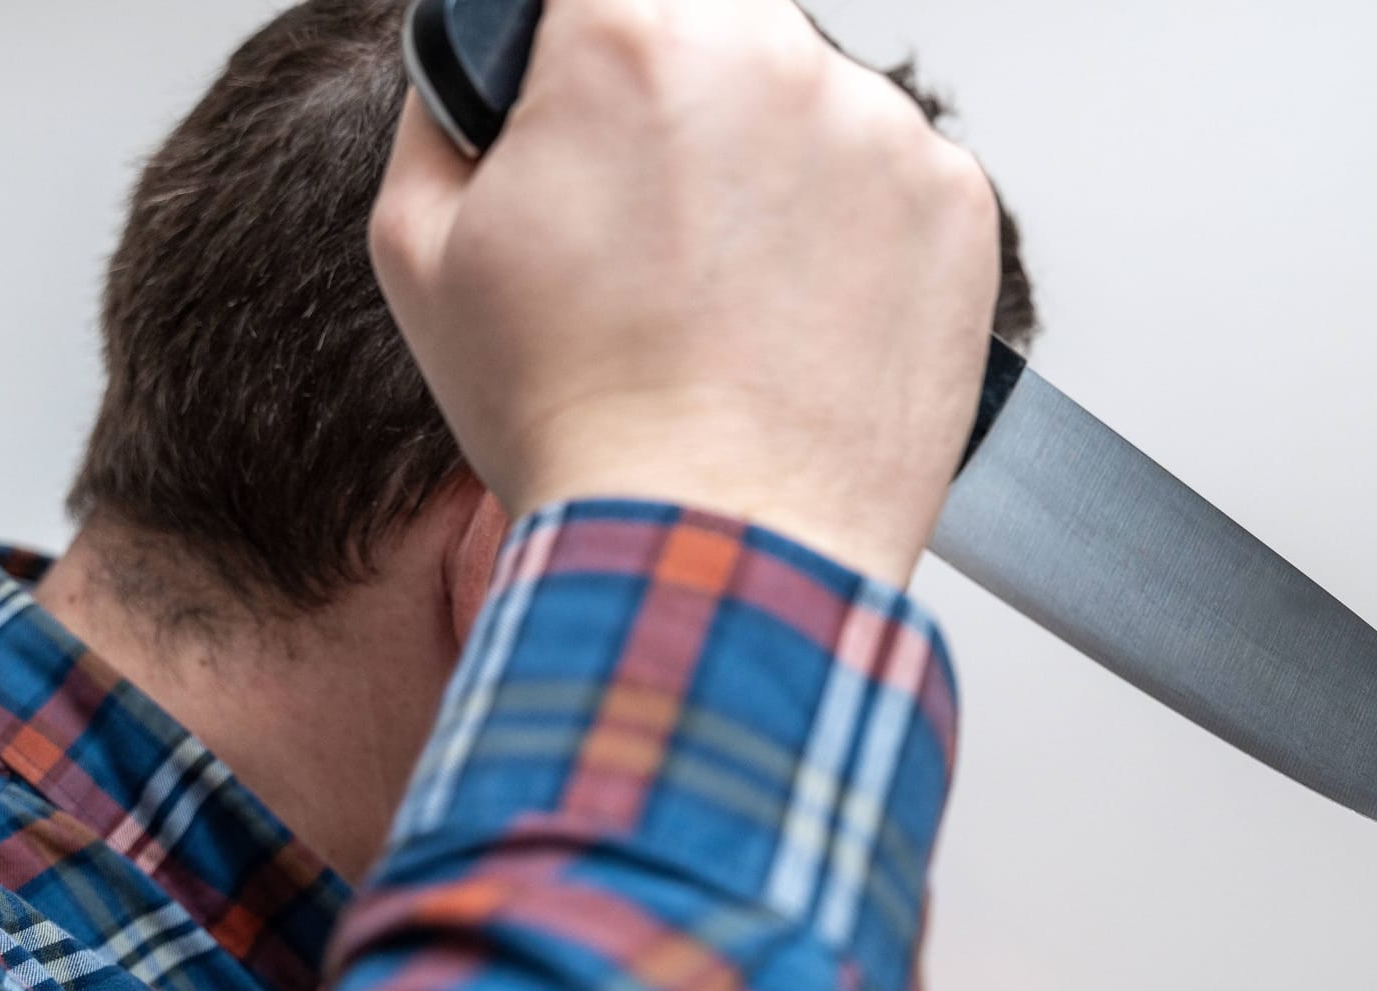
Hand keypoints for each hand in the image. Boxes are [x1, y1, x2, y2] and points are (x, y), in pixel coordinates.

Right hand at [368, 0, 998, 584]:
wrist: (715, 552)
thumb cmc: (581, 423)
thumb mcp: (417, 249)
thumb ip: (444, 106)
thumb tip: (480, 68)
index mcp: (634, 36)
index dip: (586, 51)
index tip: (593, 107)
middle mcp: (776, 58)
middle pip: (717, 26)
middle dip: (679, 101)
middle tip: (648, 223)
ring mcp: (884, 132)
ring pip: (808, 101)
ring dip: (767, 163)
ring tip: (725, 295)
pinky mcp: (959, 208)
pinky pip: (889, 177)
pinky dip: (849, 228)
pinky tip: (795, 317)